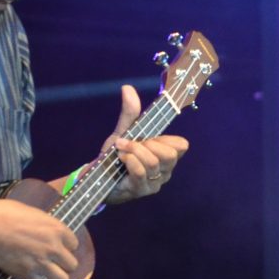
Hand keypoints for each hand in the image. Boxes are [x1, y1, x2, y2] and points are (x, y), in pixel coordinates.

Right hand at [0, 198, 85, 278]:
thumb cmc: (4, 213)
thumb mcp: (31, 211)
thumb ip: (43, 223)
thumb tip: (44, 228)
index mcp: (57, 229)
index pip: (74, 244)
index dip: (66, 246)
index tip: (57, 247)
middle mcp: (53, 248)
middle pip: (72, 265)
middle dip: (64, 264)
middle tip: (53, 262)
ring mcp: (41, 263)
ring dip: (55, 277)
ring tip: (46, 274)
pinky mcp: (27, 275)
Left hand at [101, 83, 188, 203]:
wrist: (97, 179)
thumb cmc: (115, 157)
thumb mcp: (123, 132)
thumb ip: (130, 114)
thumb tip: (127, 88)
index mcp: (165, 155)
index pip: (182, 145)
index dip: (167, 139)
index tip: (148, 136)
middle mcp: (165, 170)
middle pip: (171, 154)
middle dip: (148, 144)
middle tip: (131, 143)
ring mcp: (154, 182)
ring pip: (153, 162)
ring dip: (133, 151)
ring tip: (120, 150)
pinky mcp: (141, 190)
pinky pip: (140, 172)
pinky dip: (129, 160)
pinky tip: (120, 158)